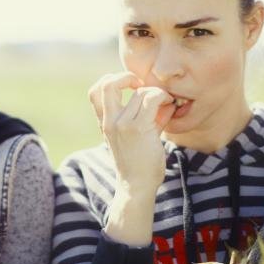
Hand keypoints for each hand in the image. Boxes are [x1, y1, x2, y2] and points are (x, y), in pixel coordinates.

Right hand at [88, 72, 173, 191]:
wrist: (137, 187)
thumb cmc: (138, 164)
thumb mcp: (133, 138)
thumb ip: (143, 117)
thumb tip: (162, 99)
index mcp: (104, 123)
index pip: (94, 92)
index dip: (110, 80)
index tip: (129, 87)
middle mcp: (109, 121)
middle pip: (106, 84)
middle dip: (127, 77)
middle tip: (141, 85)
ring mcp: (122, 124)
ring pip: (139, 92)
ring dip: (156, 92)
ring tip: (165, 101)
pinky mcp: (138, 128)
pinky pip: (151, 99)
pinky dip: (162, 96)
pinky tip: (169, 105)